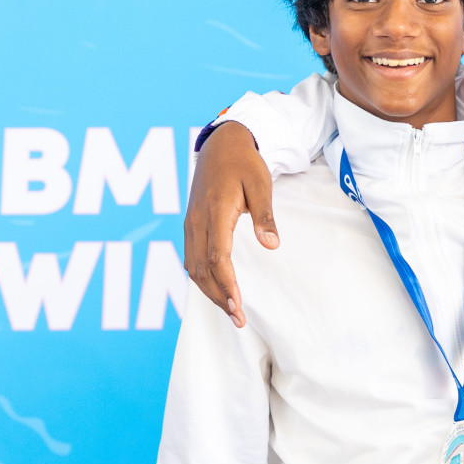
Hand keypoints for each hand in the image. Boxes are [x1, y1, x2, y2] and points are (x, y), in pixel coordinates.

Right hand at [183, 122, 275, 327]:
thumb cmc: (245, 164)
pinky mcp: (191, 224)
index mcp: (215, 212)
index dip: (226, 284)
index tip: (238, 305)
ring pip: (193, 267)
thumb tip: (272, 245)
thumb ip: (265, 216)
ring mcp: (191, 223)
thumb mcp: (261, 185)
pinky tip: (215, 290)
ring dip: (210, 291)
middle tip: (238, 319)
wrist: (221, 144)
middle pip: (202, 269)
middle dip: (219, 297)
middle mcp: (197, 221)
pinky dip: (201, 278)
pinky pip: (190, 257)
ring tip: (230, 311)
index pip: (217, 257)